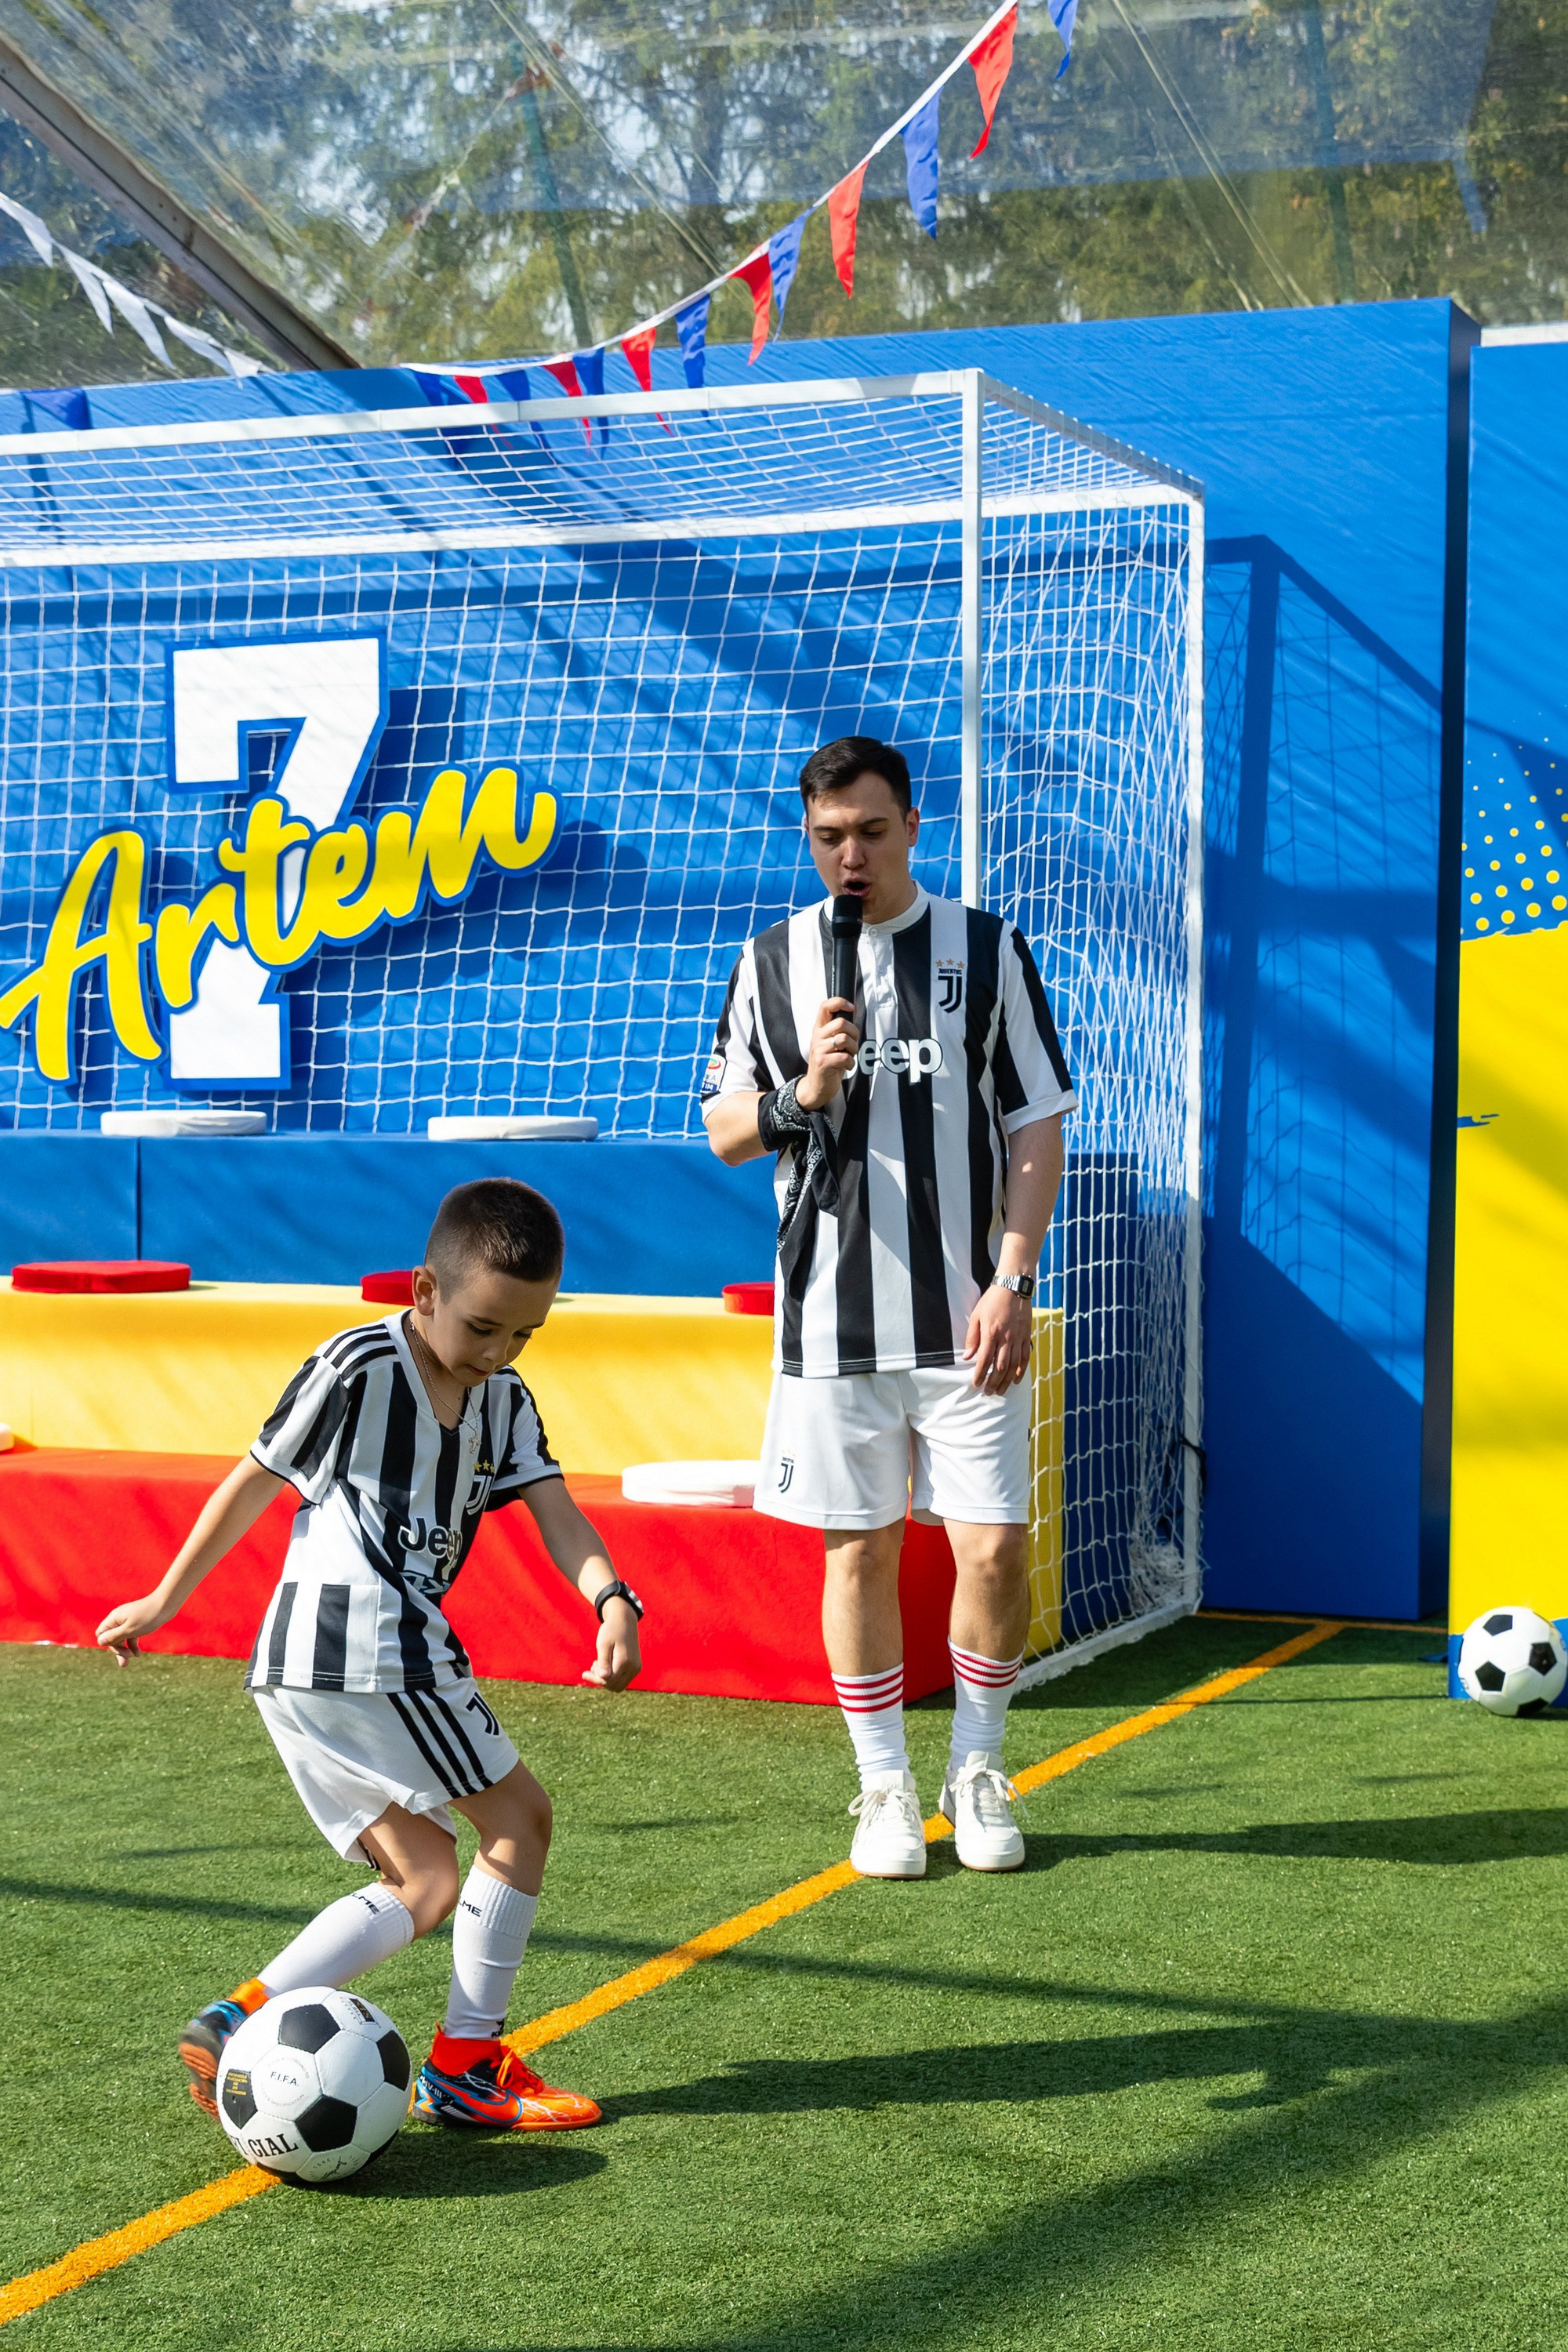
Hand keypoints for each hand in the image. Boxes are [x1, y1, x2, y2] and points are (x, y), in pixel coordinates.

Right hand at [95, 1593, 171, 1666]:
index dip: (108, 1644)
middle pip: (112, 1638)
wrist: (166, 1604)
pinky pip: (130, 1636)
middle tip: (125, 1663)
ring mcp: (128, 1620)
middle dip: (118, 1650)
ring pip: (121, 1638)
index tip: (119, 1648)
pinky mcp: (137, 1623)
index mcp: (114, 1618)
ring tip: (132, 1659)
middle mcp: (118, 1619)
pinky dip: (133, 1644)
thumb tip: (100, 1641)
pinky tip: (138, 1654)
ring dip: (125, 1650)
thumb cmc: (147, 1617)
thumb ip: (114, 1636)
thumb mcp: (130, 1630)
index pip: (101, 1634)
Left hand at [581, 1598, 640, 1691]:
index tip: (584, 1673)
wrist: (625, 1621)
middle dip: (601, 1681)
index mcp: (625, 1661)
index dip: (595, 1679)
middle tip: (591, 1668)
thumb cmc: (611, 1630)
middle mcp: (633, 1667)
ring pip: (619, 1685)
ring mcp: (636, 1668)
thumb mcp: (603, 1644)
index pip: (609, 1681)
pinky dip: (613, 1676)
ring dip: (607, 1680)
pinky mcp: (635, 1667)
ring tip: (597, 1665)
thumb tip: (603, 1677)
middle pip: (615, 1686)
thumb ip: (603, 1661)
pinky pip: (623, 1679)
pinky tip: (605, 1665)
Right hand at [795, 996, 859, 1112]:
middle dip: (854, 1033)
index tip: (851, 1007)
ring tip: (849, 1055)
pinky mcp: (823, 1063)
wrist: (816, 1086)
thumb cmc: (828, 1063)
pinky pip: (845, 1057)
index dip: (839, 1002)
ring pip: (844, 1039)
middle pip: (841, 1023)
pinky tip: (846, 1066)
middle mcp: (817, 1037)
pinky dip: (851, 1063)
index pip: (825, 1006)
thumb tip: (853, 1009)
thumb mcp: (832, 1043)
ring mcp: (819, 1050)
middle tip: (853, 1043)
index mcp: (819, 1029)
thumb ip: (841, 1028)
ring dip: (853, 1049)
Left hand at [962, 1286, 1033, 1395]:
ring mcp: (1018, 1338)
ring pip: (1013, 1365)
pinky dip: (1021, 1371)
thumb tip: (967, 1357)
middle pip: (1000, 1367)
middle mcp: (1006, 1338)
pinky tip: (1016, 1380)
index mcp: (991, 1333)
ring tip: (1000, 1391)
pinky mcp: (1026, 1336)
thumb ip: (972, 1337)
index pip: (984, 1360)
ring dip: (1007, 1381)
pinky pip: (1025, 1357)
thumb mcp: (976, 1316)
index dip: (980, 1375)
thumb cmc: (992, 1300)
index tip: (976, 1384)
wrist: (1013, 1287)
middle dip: (993, 1382)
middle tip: (988, 1392)